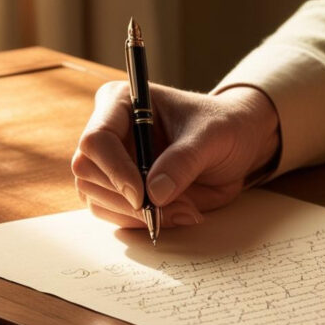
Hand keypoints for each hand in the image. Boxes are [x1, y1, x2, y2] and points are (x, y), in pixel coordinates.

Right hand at [71, 82, 278, 227]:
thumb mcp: (212, 137)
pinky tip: (175, 214)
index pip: (96, 139)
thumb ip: (184, 161)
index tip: (143, 195)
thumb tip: (154, 194)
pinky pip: (113, 214)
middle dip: (127, 197)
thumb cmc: (224, 126)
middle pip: (87, 172)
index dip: (114, 170)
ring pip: (94, 197)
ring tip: (184, 209)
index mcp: (122, 102)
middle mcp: (109, 131)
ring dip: (136, 214)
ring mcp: (111, 162)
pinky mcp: (120, 188)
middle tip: (175, 206)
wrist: (237, 144)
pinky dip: (141, 222)